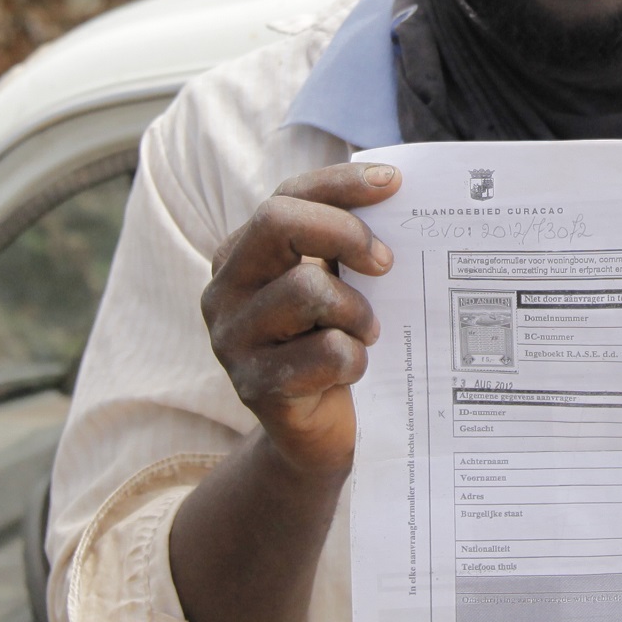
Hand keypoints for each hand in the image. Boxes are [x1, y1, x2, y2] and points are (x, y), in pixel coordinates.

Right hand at [198, 162, 396, 475]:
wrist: (315, 438)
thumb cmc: (330, 347)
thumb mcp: (333, 287)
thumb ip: (342, 247)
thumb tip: (397, 195)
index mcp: (240, 255)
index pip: (286, 195)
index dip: (340, 183)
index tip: (393, 183)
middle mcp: (224, 291)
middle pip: (276, 221)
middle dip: (344, 233)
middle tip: (385, 263)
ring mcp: (232, 340)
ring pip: (306, 288)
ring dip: (357, 310)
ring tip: (367, 332)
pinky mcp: (254, 386)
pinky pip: (325, 352)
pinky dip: (355, 359)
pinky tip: (352, 372)